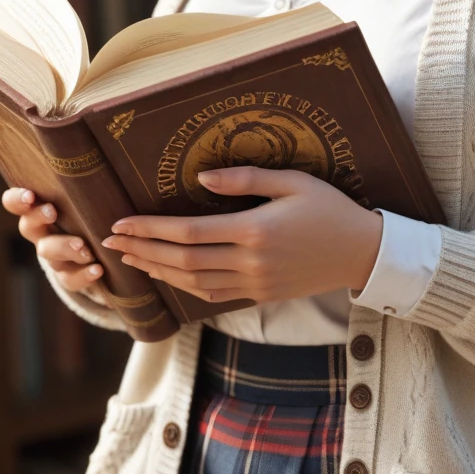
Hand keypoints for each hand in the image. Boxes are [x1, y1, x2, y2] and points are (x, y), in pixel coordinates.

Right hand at [1, 186, 109, 305]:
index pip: (15, 202)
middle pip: (29, 227)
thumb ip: (85, 177)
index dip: (17, 199)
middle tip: (52, 212)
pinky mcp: (68, 276)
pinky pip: (70, 279)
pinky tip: (98, 269)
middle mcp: (40, 232)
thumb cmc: (89, 210)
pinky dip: (83, 275)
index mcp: (38, 208)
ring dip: (65, 248)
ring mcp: (53, 257)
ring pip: (49, 253)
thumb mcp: (84, 193)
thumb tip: (97, 137)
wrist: (98, 250)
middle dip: (38, 218)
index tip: (30, 194)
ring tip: (84, 248)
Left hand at [100, 166, 383, 304]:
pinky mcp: (262, 294)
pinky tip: (169, 276)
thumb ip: (246, 179)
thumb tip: (200, 179)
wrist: (363, 253)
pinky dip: (185, 286)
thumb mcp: (294, 181)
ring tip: (131, 259)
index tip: (121, 222)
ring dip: (158, 270)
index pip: (188, 232)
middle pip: (182, 259)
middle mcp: (250, 261)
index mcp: (254, 230)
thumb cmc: (331, 210)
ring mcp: (255, 282)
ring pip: (193, 282)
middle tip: (111, 242)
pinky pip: (214, 294)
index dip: (149, 228)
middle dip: (142, 250)